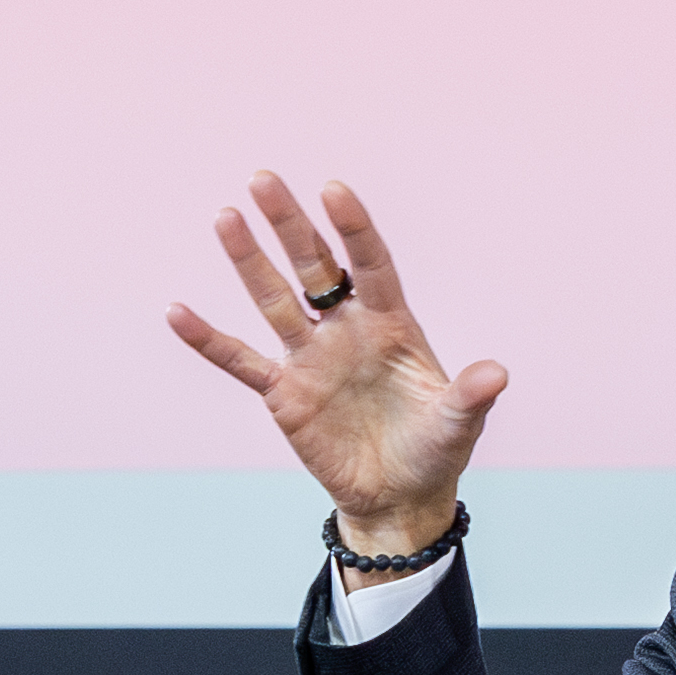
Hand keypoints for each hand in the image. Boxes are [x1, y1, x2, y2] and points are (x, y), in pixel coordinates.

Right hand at [164, 174, 508, 555]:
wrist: (399, 496)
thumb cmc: (434, 450)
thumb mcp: (458, 424)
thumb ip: (470, 395)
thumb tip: (497, 373)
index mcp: (391, 324)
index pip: (371, 264)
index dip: (354, 228)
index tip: (334, 189)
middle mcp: (346, 330)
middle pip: (313, 266)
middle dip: (290, 224)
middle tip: (264, 178)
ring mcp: (310, 358)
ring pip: (274, 299)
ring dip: (248, 260)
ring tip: (226, 217)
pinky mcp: (283, 392)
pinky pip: (240, 361)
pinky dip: (209, 340)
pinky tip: (178, 312)